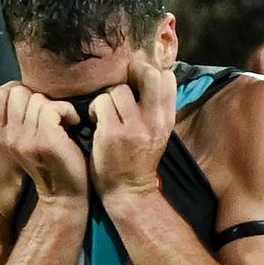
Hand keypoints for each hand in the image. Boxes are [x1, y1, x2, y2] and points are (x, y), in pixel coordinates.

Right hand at [0, 83, 88, 201]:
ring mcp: (26, 139)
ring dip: (57, 106)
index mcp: (4, 134)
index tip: (36, 104)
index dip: (19, 90)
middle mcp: (10, 136)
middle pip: (18, 91)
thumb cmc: (53, 162)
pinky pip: (53, 108)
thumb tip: (23, 88)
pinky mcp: (45, 140)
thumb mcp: (27, 140)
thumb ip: (20, 117)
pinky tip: (74, 124)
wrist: (65, 194)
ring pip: (37, 99)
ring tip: (65, 122)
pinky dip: (68, 111)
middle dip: (39, 98)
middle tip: (52, 116)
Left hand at [88, 61, 175, 199]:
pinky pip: (101, 103)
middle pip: (149, 74)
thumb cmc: (138, 160)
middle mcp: (153, 121)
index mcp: (166, 119)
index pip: (167, 78)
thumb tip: (149, 75)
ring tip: (107, 111)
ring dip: (108, 96)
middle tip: (123, 84)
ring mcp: (133, 127)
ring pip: (119, 89)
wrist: (129, 192)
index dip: (150, 72)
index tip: (138, 81)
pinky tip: (96, 121)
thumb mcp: (157, 133)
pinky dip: (95, 109)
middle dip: (132, 72)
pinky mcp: (112, 134)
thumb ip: (155, 108)